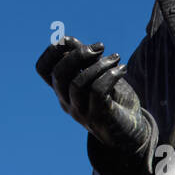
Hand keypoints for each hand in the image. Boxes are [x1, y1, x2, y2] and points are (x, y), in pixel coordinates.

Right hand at [36, 36, 149, 152]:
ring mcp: (81, 112)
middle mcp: (67, 102)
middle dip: (78, 54)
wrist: (131, 133)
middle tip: (100, 47)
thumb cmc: (113, 100)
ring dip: (99, 64)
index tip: (74, 41)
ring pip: (78, 83)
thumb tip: (69, 40)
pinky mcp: (98, 118)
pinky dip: (110, 75)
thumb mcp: (98, 75)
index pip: (42, 69)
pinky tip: (122, 70)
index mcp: (62, 90)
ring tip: (116, 59)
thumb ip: (85, 60)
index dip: (53, 50)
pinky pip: (97, 91)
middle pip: (59, 74)